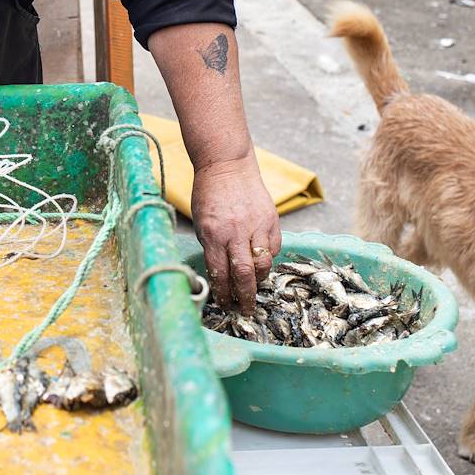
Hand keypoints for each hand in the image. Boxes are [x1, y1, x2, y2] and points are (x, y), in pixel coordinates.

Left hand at [190, 153, 278, 315]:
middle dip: (245, 297)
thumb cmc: (208, 194)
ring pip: (263, 264)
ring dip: (259, 280)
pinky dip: (267, 257)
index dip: (223, 294)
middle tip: (245, 309)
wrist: (226, 165)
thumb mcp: (201, 223)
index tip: (224, 304)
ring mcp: (256, 225)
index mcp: (213, 234)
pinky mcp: (271, 219)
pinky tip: (260, 260)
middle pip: (244, 275)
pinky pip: (273, 247)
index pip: (220, 273)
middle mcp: (235, 232)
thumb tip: (221, 275)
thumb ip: (212, 247)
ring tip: (254, 286)